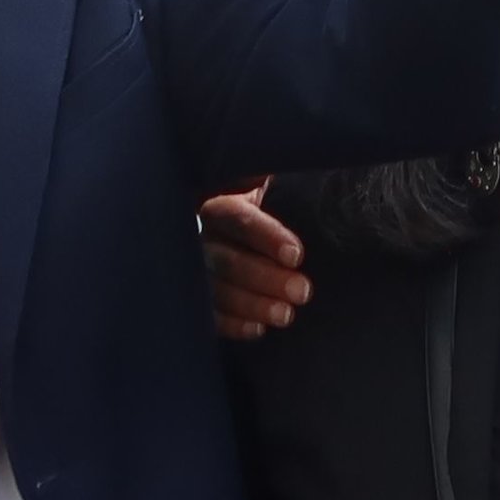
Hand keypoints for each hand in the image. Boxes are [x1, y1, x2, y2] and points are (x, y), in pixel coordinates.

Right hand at [201, 186, 312, 340]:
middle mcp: (202, 234)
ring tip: (286, 315)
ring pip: (216, 288)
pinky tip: (258, 330)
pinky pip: (209, 314)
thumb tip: (276, 170)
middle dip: (264, 277)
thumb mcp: (275, 185)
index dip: (266, 236)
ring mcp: (196, 267)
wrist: (258, 231)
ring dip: (251, 304)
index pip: (238, 218)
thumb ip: (271, 180)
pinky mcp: (199, 295)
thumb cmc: (272, 202)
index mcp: (220, 202)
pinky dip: (232, 324)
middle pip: (226, 258)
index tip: (297, 255)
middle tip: (303, 292)